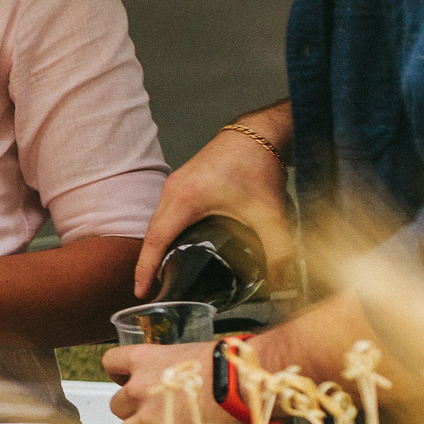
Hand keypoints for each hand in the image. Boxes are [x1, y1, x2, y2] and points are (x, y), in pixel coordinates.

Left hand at [101, 341, 245, 423]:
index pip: (111, 363)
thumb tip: (177, 386)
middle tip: (156, 419)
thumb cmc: (227, 368)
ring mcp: (147, 418)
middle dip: (133, 414)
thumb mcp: (192, 358)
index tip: (132, 382)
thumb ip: (173, 372)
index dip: (120, 375)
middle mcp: (138, 388)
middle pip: (116, 406)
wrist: (242, 384)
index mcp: (145, 361)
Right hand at [133, 109, 293, 298]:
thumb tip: (282, 282)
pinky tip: (175, 245)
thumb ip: (278, 250)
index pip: (156, 240)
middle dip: (147, 264)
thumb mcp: (270, 213)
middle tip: (149, 292)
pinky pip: (165, 211)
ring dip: (155, 246)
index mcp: (186, 199)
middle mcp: (173, 190)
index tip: (141, 291)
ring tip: (159, 273)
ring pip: (157, 221)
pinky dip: (164, 231)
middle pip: (151, 233)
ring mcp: (175, 183)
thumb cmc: (258, 165)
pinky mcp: (182, 181)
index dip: (146, 269)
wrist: (260, 132)